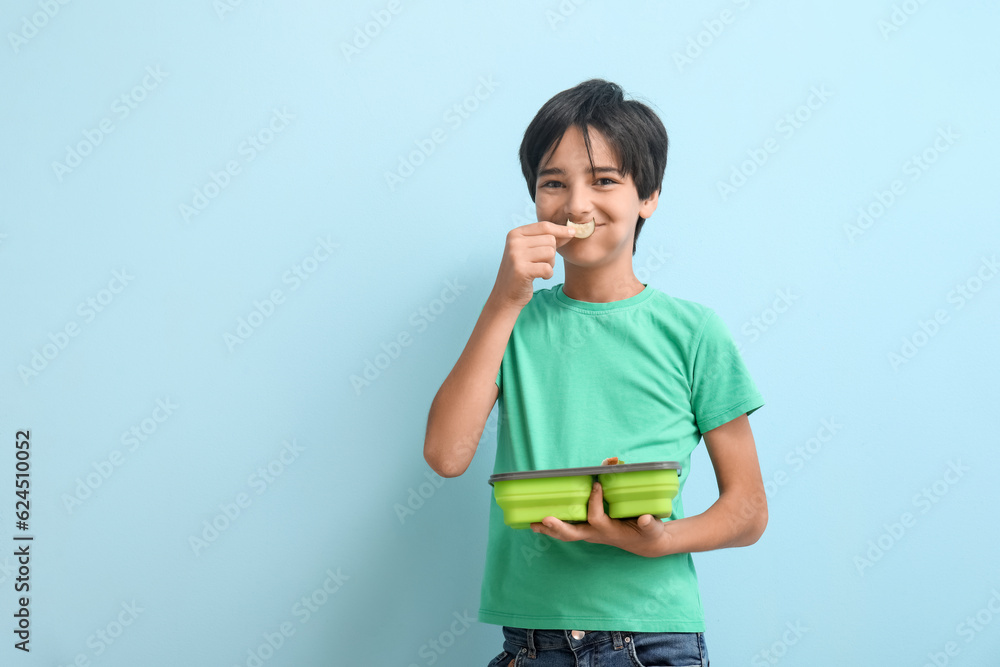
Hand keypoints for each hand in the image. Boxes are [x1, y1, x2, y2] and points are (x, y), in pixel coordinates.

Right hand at [489, 221, 577, 309]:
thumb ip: (547, 240)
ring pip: (551, 253)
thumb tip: (570, 231)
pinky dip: (548, 274)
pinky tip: (540, 276)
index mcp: (515, 234)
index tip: (572, 233)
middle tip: (542, 263)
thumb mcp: (531, 251)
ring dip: (550, 264)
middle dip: (552, 252)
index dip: (560, 230)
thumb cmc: (522, 271)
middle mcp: (514, 242)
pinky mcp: (521, 271)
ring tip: (539, 269)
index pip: (544, 226)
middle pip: (550, 239)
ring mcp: (516, 256)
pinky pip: (548, 268)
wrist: (506, 295)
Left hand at [530, 482, 675, 557]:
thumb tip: (644, 518)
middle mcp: (596, 534)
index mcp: (609, 531)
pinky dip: (553, 527)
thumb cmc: (649, 533)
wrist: (646, 542)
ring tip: (532, 523)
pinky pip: (567, 530)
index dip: (594, 501)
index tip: (596, 484)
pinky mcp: (588, 530)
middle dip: (558, 527)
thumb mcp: (652, 528)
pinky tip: (539, 522)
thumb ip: (649, 524)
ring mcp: (590, 533)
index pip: (596, 517)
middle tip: (544, 519)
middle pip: (572, 534)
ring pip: (566, 534)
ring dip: (549, 529)